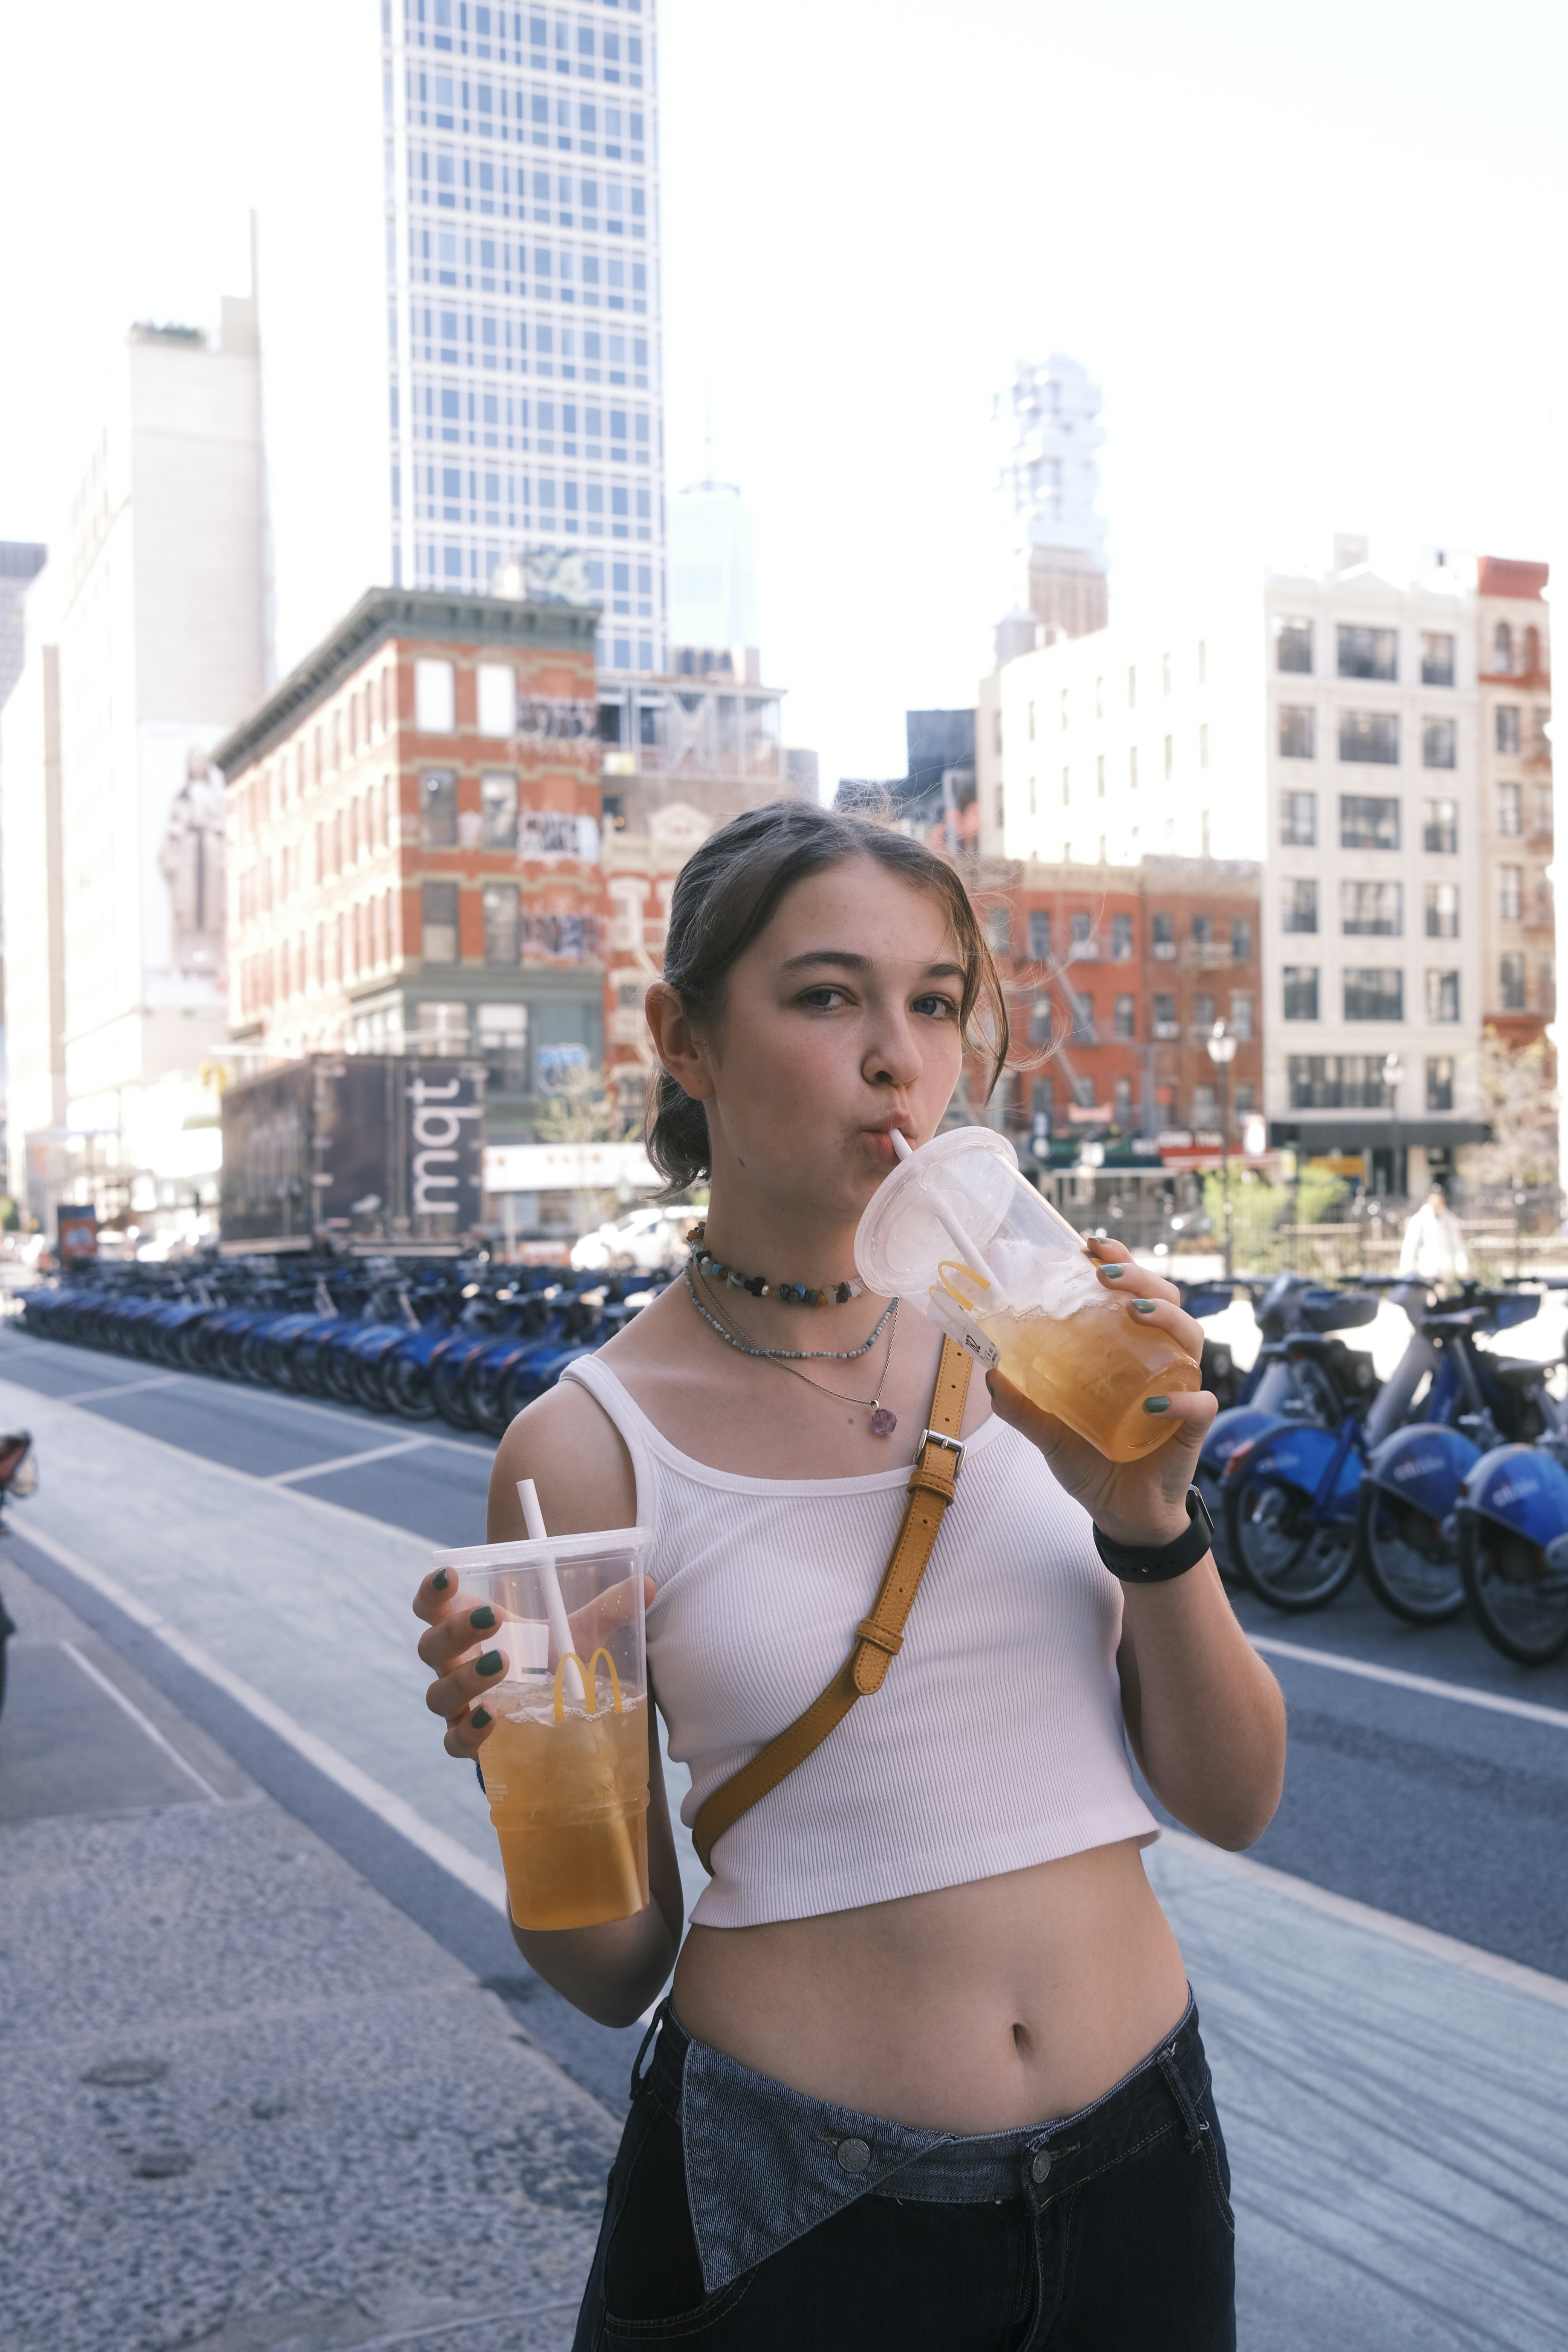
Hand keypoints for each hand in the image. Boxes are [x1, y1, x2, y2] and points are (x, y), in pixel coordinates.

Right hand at [413, 1570, 655, 1759]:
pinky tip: (493, 1718)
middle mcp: (454, 1665)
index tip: (449, 1573)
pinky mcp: (468, 1742)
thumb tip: (649, 1583)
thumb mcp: (579, 1633)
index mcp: (468, 1629)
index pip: (431, 1606)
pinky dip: (470, 1731)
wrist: (552, 1717)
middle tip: (494, 1617)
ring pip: (439, 1694)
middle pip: (431, 1647)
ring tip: (502, 1665)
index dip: (432, 1590)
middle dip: (455, 1630)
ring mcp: (457, 1706)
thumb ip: (608, 1609)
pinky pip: (454, 1741)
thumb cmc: (553, 1663)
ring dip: (466, 1678)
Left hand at [985, 1237, 1216, 1548]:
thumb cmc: (1093, 1464)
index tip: (1093, 1245)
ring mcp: (1180, 1391)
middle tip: (1107, 1275)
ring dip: (1167, 1317)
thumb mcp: (1049, 1433)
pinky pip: (1199, 1404)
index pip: (1135, 1292)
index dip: (1122, 1261)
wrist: (1121, 1515)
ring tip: (1135, 1312)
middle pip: (1167, 1302)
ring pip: (1190, 1339)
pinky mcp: (1192, 1428)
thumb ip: (1022, 1405)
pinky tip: (1155, 1404)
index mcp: (1131, 1351)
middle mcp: (1161, 1362)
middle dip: (1141, 1278)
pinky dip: (1182, 1400)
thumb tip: (988, 1370)